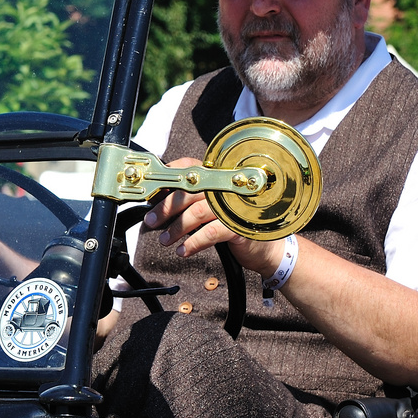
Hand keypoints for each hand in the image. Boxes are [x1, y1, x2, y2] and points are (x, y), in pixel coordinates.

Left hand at [143, 157, 282, 277]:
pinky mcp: (239, 225)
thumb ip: (192, 202)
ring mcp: (234, 205)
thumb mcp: (213, 210)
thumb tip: (158, 204)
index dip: (168, 178)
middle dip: (165, 208)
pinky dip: (193, 242)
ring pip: (196, 212)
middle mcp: (226, 187)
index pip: (190, 167)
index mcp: (218, 178)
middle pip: (188, 191)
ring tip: (165, 240)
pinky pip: (210, 232)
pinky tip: (183, 250)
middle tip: (150, 222)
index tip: (151, 194)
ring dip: (176, 228)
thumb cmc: (235, 226)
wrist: (267, 250)